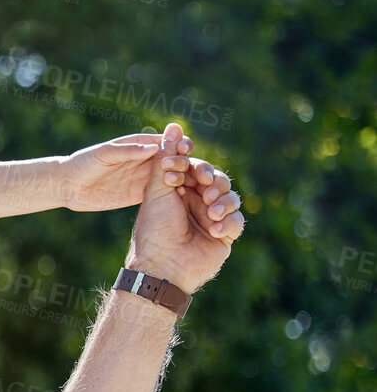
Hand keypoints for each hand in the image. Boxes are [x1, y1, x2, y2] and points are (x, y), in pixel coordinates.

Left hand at [59, 122, 195, 211]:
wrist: (68, 186)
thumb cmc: (82, 164)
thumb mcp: (104, 155)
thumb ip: (127, 151)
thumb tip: (154, 147)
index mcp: (139, 144)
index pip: (166, 142)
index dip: (179, 144)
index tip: (187, 148)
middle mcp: (146, 160)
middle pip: (176, 159)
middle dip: (189, 163)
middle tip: (200, 172)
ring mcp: (146, 178)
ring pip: (174, 177)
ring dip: (188, 181)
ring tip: (201, 187)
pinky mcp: (142, 194)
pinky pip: (164, 194)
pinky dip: (177, 196)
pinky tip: (189, 202)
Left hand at [124, 134, 244, 294]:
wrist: (161, 266)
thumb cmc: (154, 228)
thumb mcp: (158, 190)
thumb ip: (167, 158)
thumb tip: (174, 126)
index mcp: (179, 191)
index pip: (195, 168)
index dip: (194, 165)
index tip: (185, 167)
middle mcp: (196, 203)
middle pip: (217, 180)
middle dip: (212, 179)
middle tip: (202, 183)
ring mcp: (212, 219)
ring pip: (231, 198)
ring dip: (222, 200)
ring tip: (209, 210)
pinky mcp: (225, 236)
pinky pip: (238, 221)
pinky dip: (228, 221)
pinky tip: (214, 228)